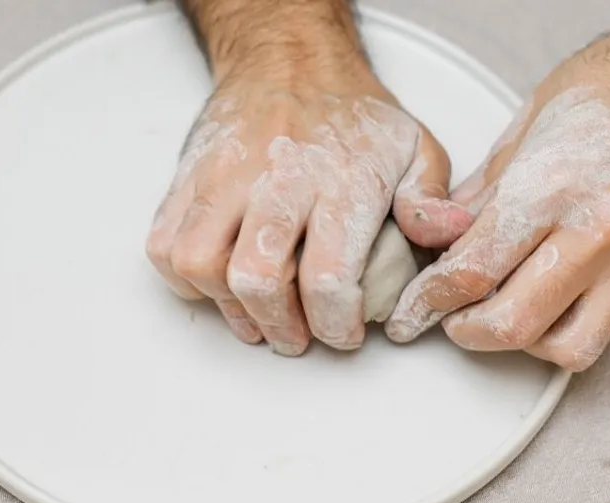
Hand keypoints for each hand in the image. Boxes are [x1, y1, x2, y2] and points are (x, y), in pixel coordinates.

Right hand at [147, 0, 471, 354]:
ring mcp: (222, 176)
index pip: (326, 276)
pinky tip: (219, 282)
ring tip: (256, 316)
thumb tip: (446, 234)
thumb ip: (430, 196)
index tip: (344, 334)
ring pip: (199, 264)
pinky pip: (164, 243)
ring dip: (228, 307)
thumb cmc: (351, 114)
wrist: (288, 58)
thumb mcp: (415, 146)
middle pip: (258, 278)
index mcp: (338, 180)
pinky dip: (184, 279)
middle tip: (297, 337)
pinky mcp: (188, 177)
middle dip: (279, 326)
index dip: (334, 324)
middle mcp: (275, 179)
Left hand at [385, 0, 609, 370]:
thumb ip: (476, 200)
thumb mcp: (517, 133)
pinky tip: (541, 299)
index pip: (474, 270)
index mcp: (553, 187)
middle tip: (447, 317)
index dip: (431, 298)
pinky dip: (560, 328)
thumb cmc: (603, 93)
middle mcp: (600, 230)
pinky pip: (601, 329)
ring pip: (564, 347)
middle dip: (466, 331)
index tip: (416, 305)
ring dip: (518, 341)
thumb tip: (438, 245)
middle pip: (514, 324)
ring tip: (497, 309)